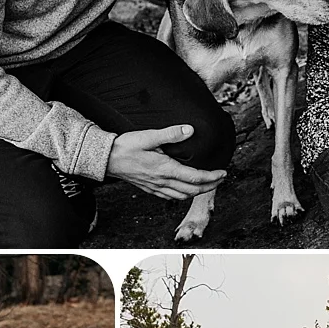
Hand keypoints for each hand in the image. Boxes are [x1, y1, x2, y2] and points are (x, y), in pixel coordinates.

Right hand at [107, 127, 226, 200]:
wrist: (106, 159)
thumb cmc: (126, 146)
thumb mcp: (149, 136)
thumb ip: (171, 133)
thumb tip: (190, 130)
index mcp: (164, 169)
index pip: (194, 177)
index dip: (211, 177)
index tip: (223, 173)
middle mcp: (161, 181)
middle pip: (191, 190)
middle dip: (209, 186)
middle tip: (220, 179)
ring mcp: (155, 187)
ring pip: (181, 196)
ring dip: (197, 192)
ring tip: (207, 185)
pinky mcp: (149, 188)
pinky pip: (170, 197)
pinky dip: (182, 196)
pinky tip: (185, 190)